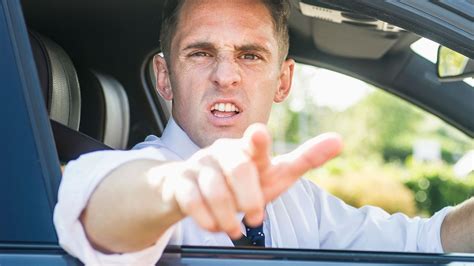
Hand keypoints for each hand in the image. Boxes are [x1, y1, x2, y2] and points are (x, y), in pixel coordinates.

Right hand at [160, 124, 342, 238]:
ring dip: (228, 215)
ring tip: (234, 227)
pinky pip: (191, 200)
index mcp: (248, 149)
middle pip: (238, 169)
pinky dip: (207, 219)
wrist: (193, 189)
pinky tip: (215, 225)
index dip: (259, 142)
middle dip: (249, 199)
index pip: (256, 143)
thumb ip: (305, 158)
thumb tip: (339, 140)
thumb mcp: (274, 173)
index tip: (259, 136)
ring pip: (214, 188)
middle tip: (256, 216)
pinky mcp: (180, 182)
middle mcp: (223, 152)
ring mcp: (200, 165)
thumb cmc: (241, 181)